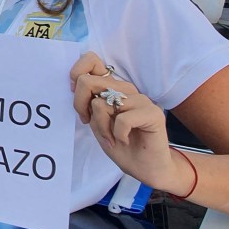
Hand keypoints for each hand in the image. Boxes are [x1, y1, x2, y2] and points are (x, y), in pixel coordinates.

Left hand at [68, 51, 185, 193]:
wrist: (144, 168)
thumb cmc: (120, 144)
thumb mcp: (96, 122)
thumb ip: (89, 103)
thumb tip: (76, 83)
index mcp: (113, 87)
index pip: (91, 60)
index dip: (77, 73)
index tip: (79, 98)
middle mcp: (126, 89)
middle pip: (88, 82)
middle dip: (80, 106)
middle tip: (88, 123)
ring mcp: (140, 99)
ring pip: (101, 104)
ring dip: (100, 127)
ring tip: (111, 138)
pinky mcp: (153, 113)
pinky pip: (122, 119)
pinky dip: (117, 134)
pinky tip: (124, 140)